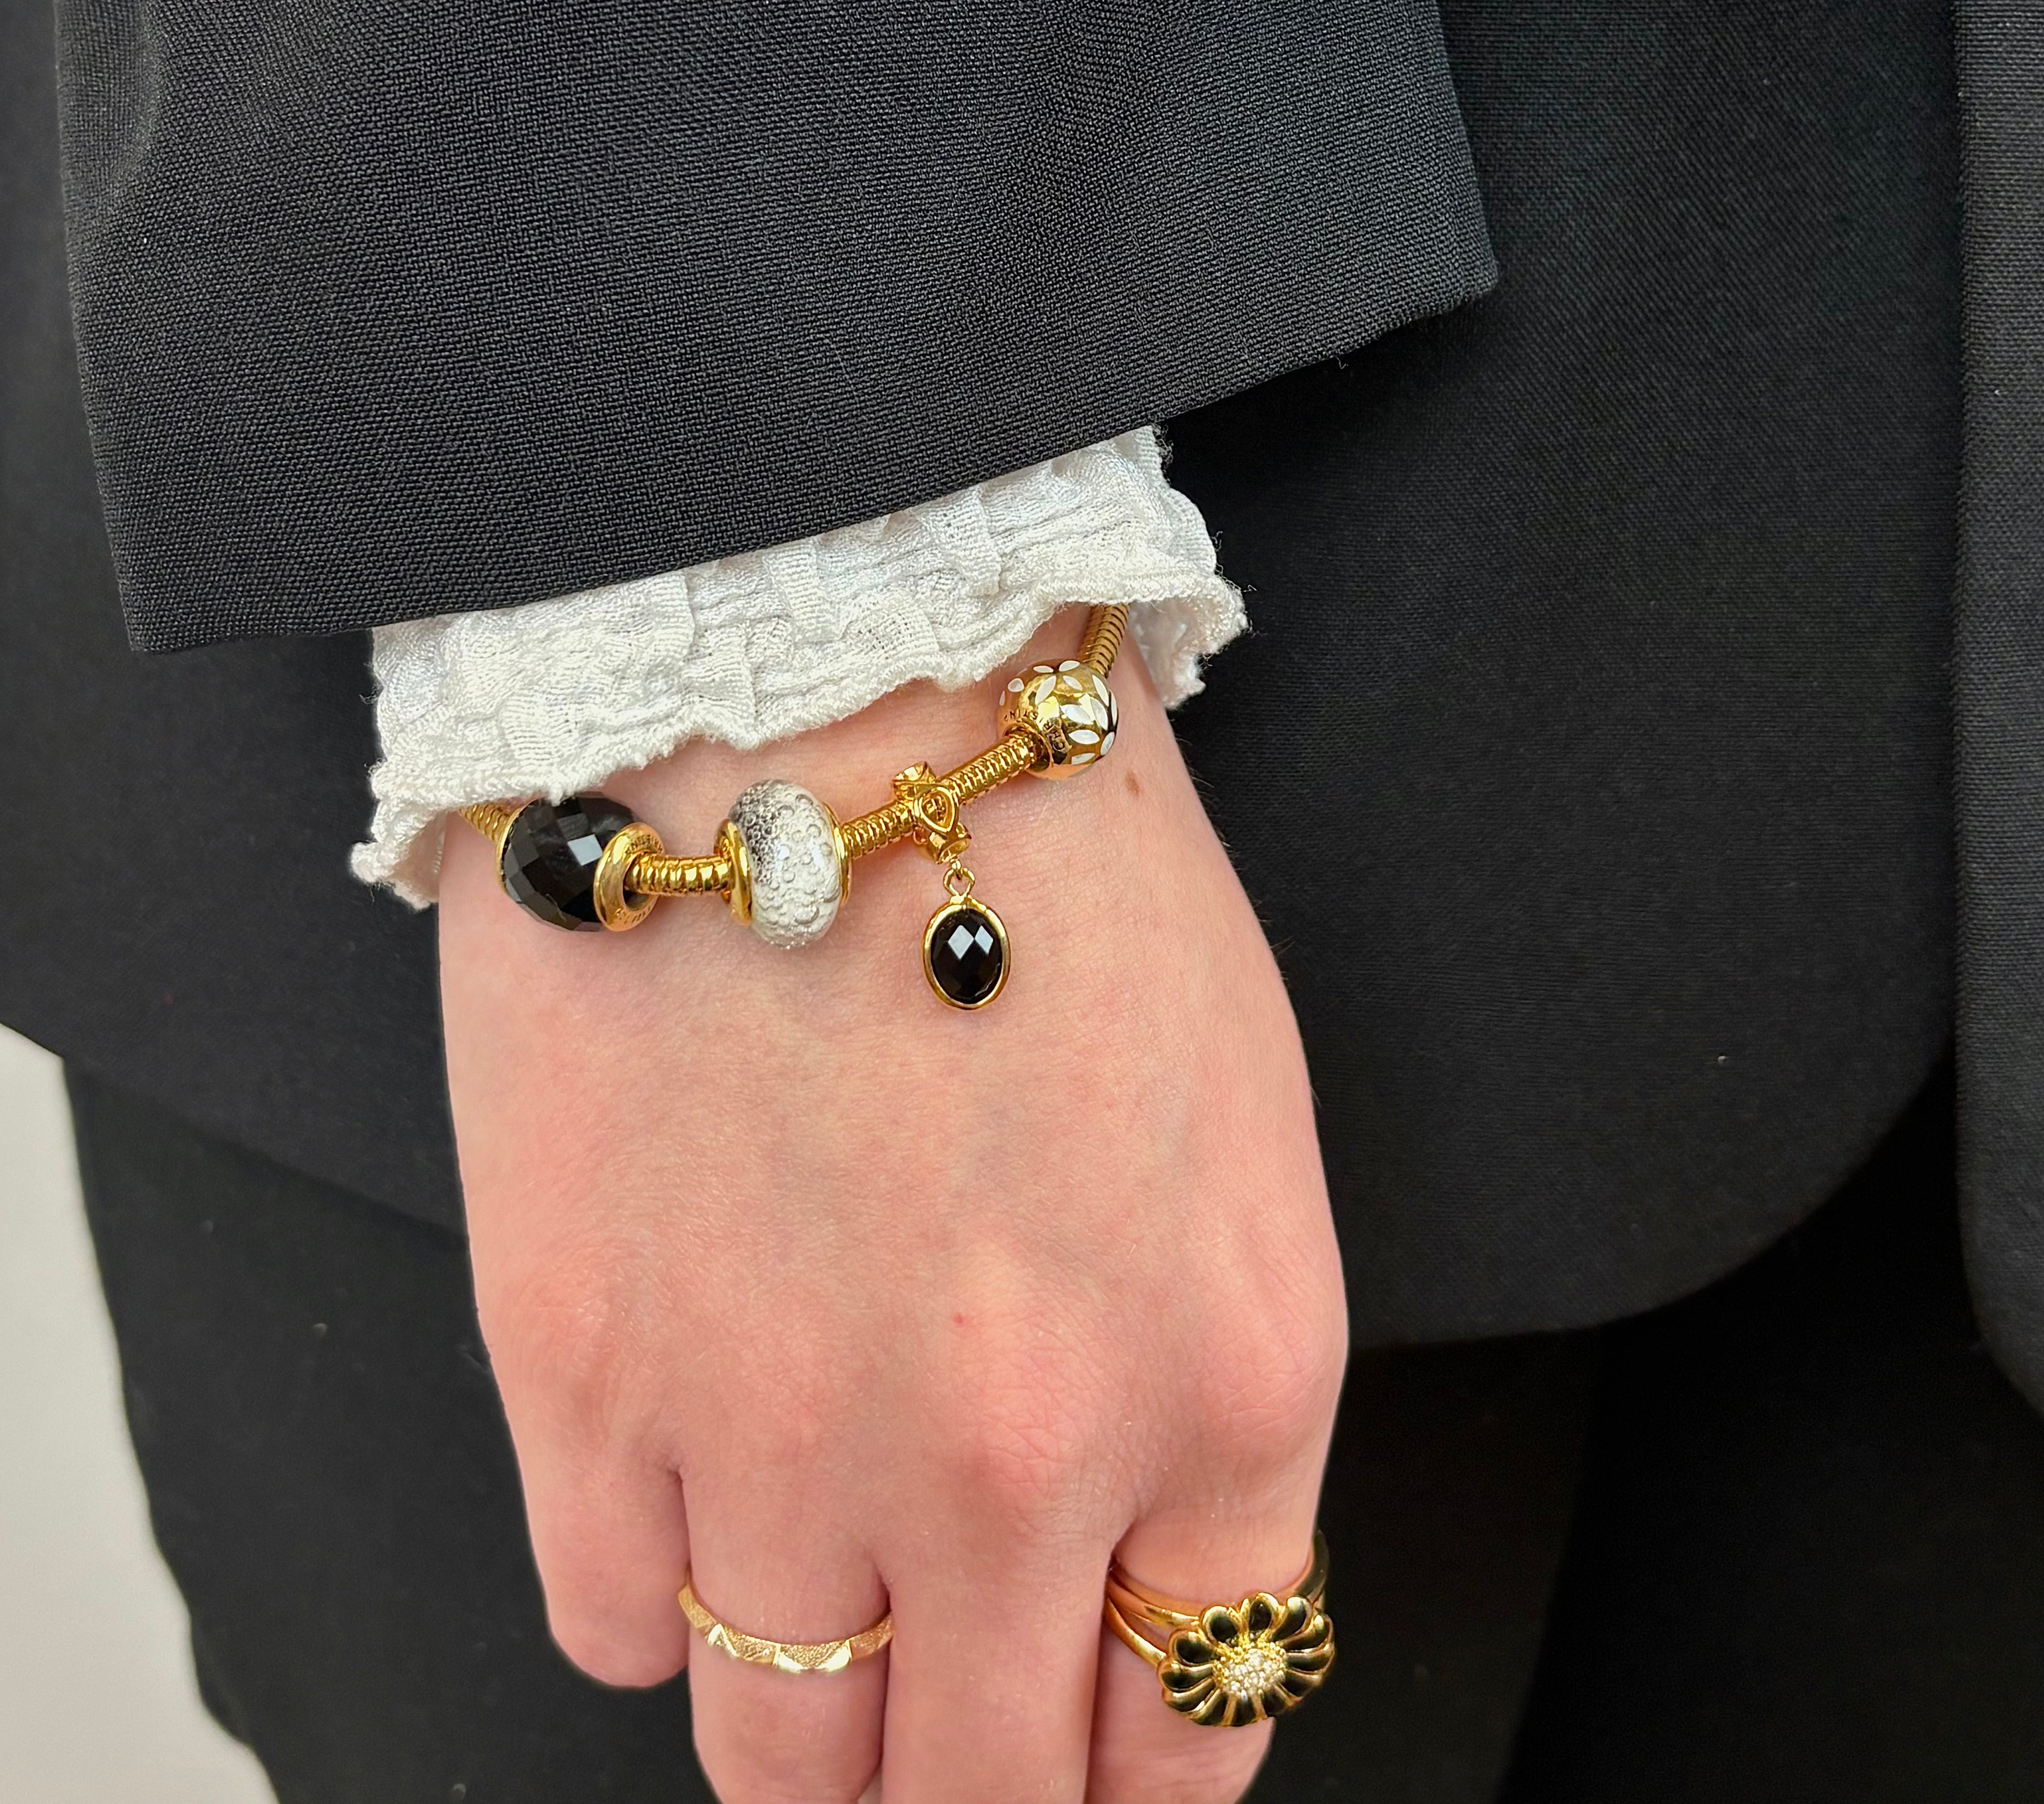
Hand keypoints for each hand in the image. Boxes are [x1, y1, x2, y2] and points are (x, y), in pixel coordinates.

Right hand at [438, 610, 1347, 1801]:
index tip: (1075, 1760)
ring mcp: (780, 1435)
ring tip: (808, 1642)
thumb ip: (1199, 1405)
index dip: (1120, 1777)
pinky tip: (689, 1486)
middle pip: (973, 1797)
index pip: (1185, 1730)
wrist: (829, 690)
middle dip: (967, 1796)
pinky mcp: (582, 1375)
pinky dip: (654, 1592)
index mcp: (1223, 1386)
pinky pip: (612, 1624)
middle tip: (936, 1748)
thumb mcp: (1236, 1147)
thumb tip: (1114, 1589)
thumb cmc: (1056, 877)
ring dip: (804, 1729)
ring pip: (779, 1760)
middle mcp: (1013, 1458)